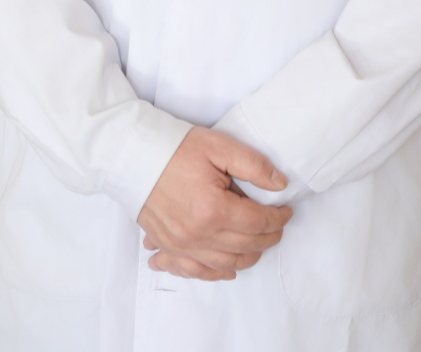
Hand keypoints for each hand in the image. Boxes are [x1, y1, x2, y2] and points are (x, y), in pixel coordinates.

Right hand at [137, 127, 292, 281]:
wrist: (134, 156)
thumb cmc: (176, 149)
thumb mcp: (219, 147)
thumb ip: (253, 165)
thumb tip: (280, 184)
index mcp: (214, 210)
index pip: (258, 223)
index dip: (278, 218)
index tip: (286, 210)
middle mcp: (199, 235)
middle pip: (245, 246)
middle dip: (268, 238)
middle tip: (277, 225)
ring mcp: (181, 246)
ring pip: (225, 265)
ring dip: (248, 257)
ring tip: (259, 243)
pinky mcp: (168, 247)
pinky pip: (196, 271)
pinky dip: (215, 273)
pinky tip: (226, 269)